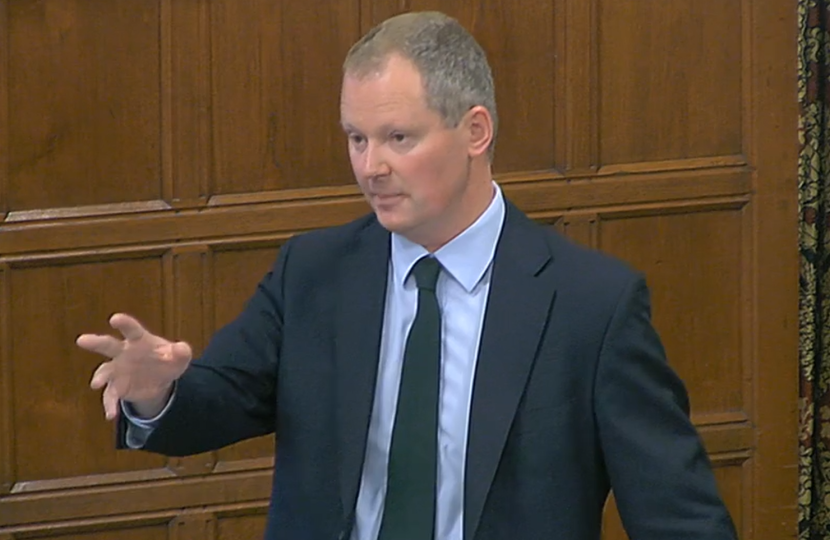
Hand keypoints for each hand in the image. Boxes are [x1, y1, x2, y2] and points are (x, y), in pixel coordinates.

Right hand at [77, 314, 191, 419]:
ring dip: (99, 377)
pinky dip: (110, 404)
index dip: (124, 323)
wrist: (160, 380)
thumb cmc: (167, 360)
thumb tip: (182, 349)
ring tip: (96, 384)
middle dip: (96, 342)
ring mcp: (117, 370)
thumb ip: (182, 352)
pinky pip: (110, 395)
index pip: (131, 329)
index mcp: (139, 340)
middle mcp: (123, 352)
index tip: (115, 319)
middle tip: (82, 340)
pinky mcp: (116, 387)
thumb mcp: (180, 357)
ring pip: (103, 371)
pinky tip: (111, 414)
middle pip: (108, 345)